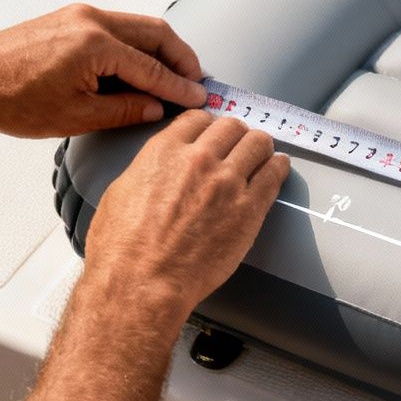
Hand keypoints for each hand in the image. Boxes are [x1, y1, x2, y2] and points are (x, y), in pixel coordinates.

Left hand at [0, 4, 206, 137]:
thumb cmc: (12, 99)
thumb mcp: (76, 116)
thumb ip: (124, 109)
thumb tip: (155, 107)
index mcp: (96, 45)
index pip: (153, 68)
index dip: (179, 87)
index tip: (199, 98)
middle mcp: (92, 20)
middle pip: (156, 33)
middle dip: (181, 58)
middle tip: (195, 82)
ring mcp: (80, 15)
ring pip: (138, 27)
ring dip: (160, 50)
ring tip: (171, 77)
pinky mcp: (69, 18)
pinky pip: (117, 28)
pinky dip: (136, 46)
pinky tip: (138, 68)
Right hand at [81, 112, 289, 327]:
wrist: (143, 283)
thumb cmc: (123, 249)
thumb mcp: (122, 192)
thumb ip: (150, 170)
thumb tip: (162, 167)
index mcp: (164, 152)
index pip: (198, 118)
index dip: (208, 126)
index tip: (214, 134)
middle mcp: (199, 160)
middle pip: (232, 126)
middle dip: (236, 134)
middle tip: (239, 145)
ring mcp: (227, 182)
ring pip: (258, 143)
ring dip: (260, 147)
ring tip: (261, 156)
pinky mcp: (250, 208)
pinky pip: (275, 174)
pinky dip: (278, 167)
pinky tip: (277, 169)